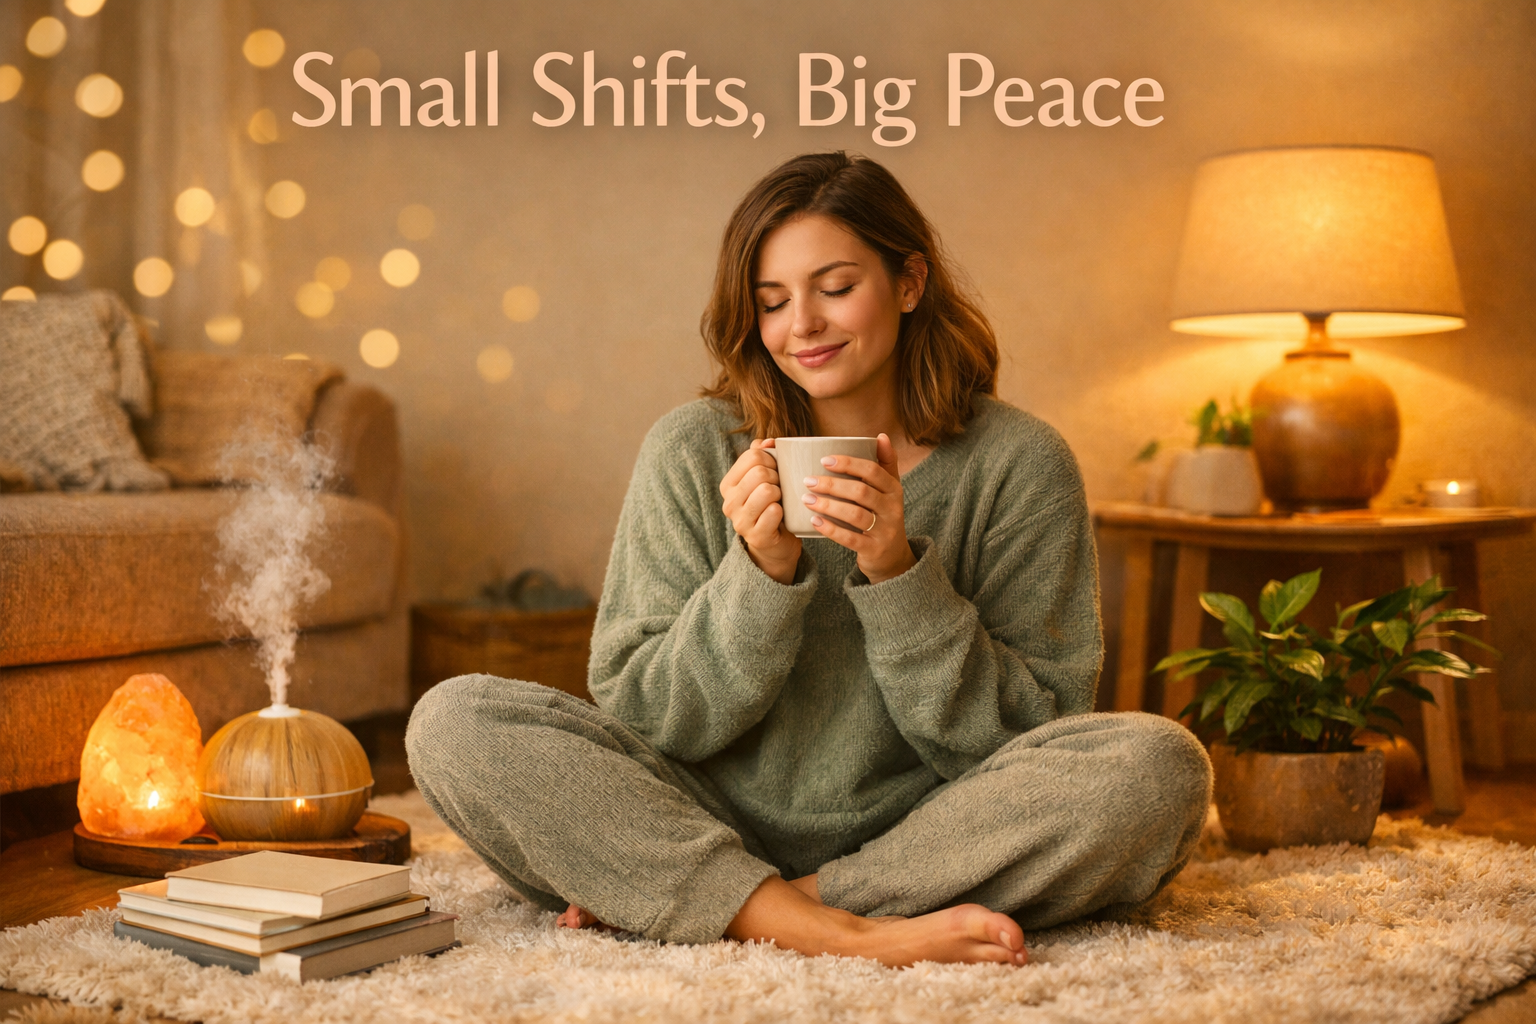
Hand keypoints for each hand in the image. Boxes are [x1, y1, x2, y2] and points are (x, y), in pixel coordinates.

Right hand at [720, 438, 802, 584]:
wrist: (776, 543)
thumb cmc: (771, 505)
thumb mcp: (764, 478)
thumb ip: (762, 455)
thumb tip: (768, 441)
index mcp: (728, 484)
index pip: (752, 456)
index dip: (772, 459)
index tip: (777, 471)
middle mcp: (729, 502)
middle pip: (760, 472)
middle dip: (778, 477)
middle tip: (781, 488)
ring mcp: (740, 521)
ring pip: (767, 490)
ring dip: (781, 493)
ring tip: (781, 500)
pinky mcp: (756, 536)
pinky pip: (774, 511)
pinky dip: (783, 511)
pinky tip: (781, 516)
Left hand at [802, 433, 915, 583]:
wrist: (892, 557)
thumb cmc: (884, 516)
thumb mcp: (890, 491)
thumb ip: (885, 464)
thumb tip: (881, 435)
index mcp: (894, 489)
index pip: (873, 471)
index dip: (848, 463)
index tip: (824, 460)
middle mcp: (893, 509)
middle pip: (861, 492)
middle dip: (832, 484)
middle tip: (808, 480)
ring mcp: (885, 531)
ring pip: (855, 514)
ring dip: (828, 505)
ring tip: (806, 499)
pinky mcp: (874, 550)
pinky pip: (850, 539)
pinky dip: (831, 529)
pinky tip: (814, 521)